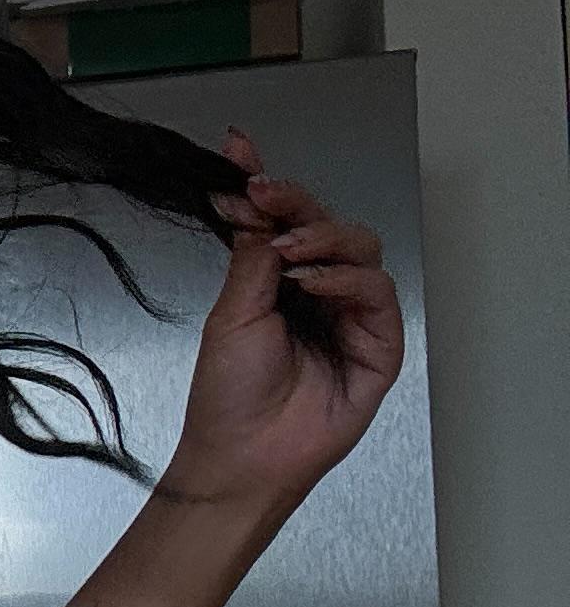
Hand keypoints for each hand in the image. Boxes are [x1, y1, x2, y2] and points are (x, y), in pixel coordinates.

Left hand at [164, 129, 404, 518]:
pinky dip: (344, 278)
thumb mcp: (232, 310)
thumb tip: (252, 197)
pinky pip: (376, 290)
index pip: (282, 219)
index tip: (240, 151)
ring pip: (359, 246)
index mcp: (278, 280)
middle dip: (295, 202)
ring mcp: (349, 315)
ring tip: (287, 250)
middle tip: (264, 194)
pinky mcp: (378, 342)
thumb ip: (251, 252)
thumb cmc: (229, 397)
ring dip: (322, 237)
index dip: (268, 184)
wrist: (240, 455)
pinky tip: (311, 281)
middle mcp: (317, 292)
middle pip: (325, 223)